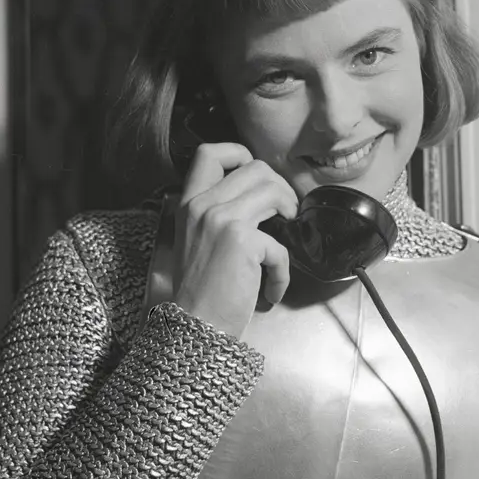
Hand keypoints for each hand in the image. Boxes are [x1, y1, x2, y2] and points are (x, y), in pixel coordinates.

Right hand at [172, 142, 298, 340]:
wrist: (194, 325)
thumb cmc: (200, 289)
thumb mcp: (196, 240)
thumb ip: (215, 214)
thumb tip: (257, 198)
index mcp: (189, 202)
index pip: (209, 152)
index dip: (239, 154)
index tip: (256, 176)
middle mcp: (202, 205)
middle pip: (253, 167)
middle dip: (279, 185)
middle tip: (285, 210)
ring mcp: (221, 220)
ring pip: (272, 189)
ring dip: (289, 208)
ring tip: (288, 230)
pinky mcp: (242, 241)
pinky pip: (279, 244)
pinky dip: (283, 269)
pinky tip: (273, 288)